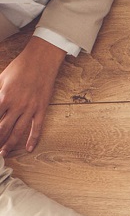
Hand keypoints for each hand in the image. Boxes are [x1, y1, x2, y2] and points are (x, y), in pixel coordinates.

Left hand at [0, 37, 64, 155]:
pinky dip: (33, 139)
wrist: (41, 62)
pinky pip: (37, 128)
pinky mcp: (41, 109)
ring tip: (4, 153)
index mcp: (3, 97)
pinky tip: (29, 149)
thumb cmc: (19, 68)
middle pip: (3, 128)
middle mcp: (16, 106)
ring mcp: (30, 109)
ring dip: (10, 144)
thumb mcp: (0, 78)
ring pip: (18, 131)